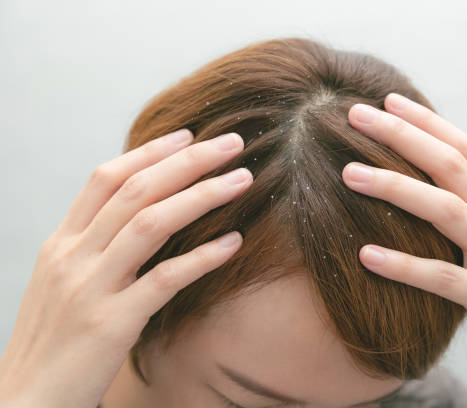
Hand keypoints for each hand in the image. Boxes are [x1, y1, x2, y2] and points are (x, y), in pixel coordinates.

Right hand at [0, 129, 251, 407]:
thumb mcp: (63, 284)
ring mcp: (90, 288)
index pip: (106, 179)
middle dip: (187, 162)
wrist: (26, 402)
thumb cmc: (53, 342)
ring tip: (241, 180)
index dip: (149, 152)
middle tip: (231, 142)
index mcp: (61, 243)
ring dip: (201, 196)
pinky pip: (165, 279)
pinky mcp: (111, 324)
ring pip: (151, 223)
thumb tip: (138, 218)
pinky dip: (203, 257)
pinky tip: (233, 243)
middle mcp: (72, 256)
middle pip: (135, 190)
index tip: (188, 136)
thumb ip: (94, 249)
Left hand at [341, 94, 466, 407]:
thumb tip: (428, 190)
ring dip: (395, 187)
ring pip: (447, 210)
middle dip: (402, 135)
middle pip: (451, 166)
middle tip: (355, 115)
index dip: (426, 121)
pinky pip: (444, 278)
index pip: (466, 149)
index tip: (387, 101)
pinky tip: (365, 255)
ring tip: (348, 173)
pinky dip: (403, 265)